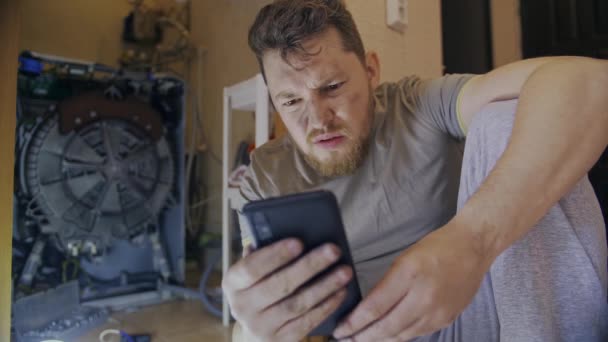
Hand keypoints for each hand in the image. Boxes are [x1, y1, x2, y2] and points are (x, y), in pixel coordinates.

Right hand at [222, 238, 353, 341]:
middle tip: (333, 250)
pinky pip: (307, 321)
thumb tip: (280, 229)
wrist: (254, 328)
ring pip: (297, 304)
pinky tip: (340, 291)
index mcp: (232, 283)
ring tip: (345, 271)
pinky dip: (326, 306)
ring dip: (324, 286)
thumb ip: (262, 251)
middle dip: (309, 266)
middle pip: (280, 285)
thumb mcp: (252, 269)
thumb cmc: (258, 286)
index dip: (275, 255)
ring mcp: (260, 327)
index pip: (251, 268)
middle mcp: (242, 307)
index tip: (299, 242)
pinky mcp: (280, 339)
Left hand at [332, 222, 492, 340]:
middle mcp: (424, 296)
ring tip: (362, 340)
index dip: (354, 322)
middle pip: (386, 327)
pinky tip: (387, 336)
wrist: (473, 248)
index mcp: (409, 274)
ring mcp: (437, 311)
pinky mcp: (447, 319)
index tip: (340, 328)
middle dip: (363, 336)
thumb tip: (366, 308)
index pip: (374, 307)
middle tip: (346, 339)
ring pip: (401, 335)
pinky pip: (417, 333)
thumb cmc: (437, 247)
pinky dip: (399, 336)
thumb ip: (386, 284)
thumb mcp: (404, 259)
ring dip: (380, 340)